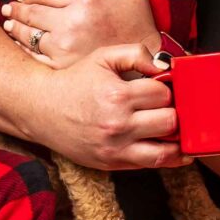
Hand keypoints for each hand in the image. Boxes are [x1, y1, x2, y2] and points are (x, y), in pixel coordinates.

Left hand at [2, 0, 161, 68]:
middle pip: (32, 12)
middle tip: (9, 7)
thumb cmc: (140, 28)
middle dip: (17, 8)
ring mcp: (64, 47)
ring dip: (15, 27)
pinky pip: (34, 56)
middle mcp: (71, 23)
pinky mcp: (61, 67)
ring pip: (28, 34)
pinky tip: (18, 45)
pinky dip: (22, 49)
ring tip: (9, 23)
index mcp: (85, 2)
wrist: (146, 66)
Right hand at [32, 42, 185, 171]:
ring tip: (176, 129)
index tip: (161, 89)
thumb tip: (164, 66)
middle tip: (167, 107)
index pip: (163, 94)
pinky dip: (168, 157)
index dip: (167, 89)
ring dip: (177, 139)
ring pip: (166, 151)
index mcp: (117, 96)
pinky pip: (152, 165)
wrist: (42, 110)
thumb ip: (136, 54)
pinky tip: (173, 148)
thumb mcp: (103, 57)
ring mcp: (115, 148)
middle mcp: (118, 124)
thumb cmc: (75, 82)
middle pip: (169, 121)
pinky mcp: (112, 163)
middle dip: (173, 112)